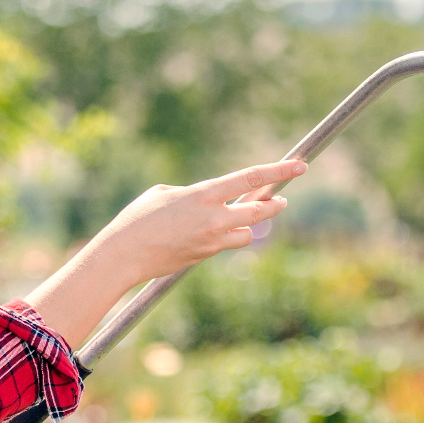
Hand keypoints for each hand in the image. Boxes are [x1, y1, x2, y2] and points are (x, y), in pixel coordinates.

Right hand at [94, 158, 307, 283]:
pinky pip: (226, 244)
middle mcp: (213, 218)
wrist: (123, 255)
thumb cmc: (138, 218)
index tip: (299, 166)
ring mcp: (211, 240)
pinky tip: (214, 231)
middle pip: (260, 212)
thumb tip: (210, 201)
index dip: (278, 171)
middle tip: (282, 200)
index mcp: (203, 194)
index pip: (251, 179)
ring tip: (246, 216)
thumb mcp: (164, 194)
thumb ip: (194, 194)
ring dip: (249, 225)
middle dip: (275, 204)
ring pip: (247, 233)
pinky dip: (226, 236)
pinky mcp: (205, 256)